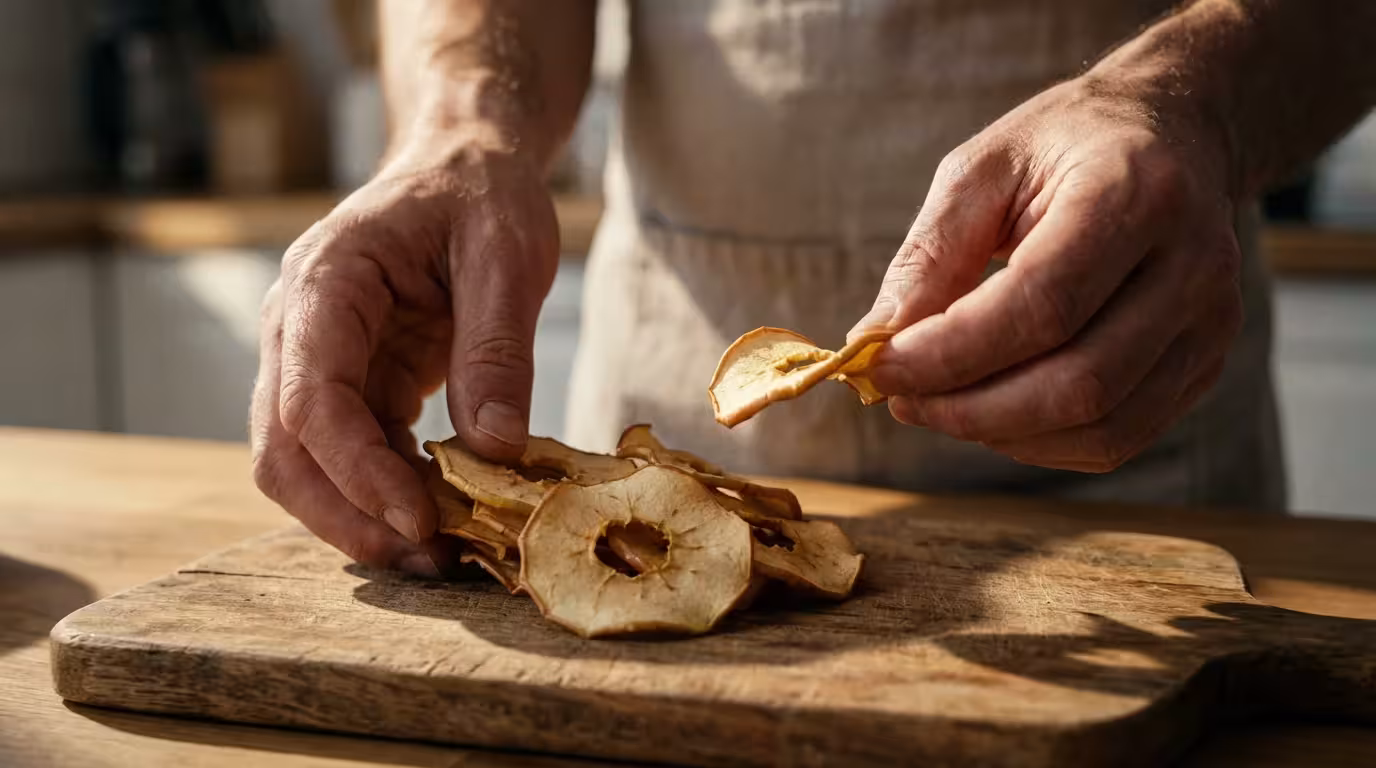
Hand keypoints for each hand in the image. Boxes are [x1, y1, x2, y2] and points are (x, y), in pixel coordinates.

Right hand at [251, 146, 559, 574]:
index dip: (357, 471)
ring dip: (362, 517)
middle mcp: (299, 328)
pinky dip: (385, 494)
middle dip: (347, 515)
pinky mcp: (352, 382)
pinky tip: (441, 516)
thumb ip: (497, 348)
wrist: (464, 164)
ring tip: (440, 555)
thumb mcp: (506, 254)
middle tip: (427, 560)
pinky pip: (350, 454)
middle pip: (284, 450)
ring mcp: (317, 359)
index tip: (420, 519)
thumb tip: (497, 450)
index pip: (311, 399)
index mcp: (325, 283)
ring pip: (306, 465)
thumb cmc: (482, 192)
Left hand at [852, 76, 1241, 471]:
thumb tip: (874, 344)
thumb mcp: (981, 169)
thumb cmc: (1065, 146)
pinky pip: (1119, 438)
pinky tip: (993, 412)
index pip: (1042, 305)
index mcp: (1136, 191)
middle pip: (1078, 382)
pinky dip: (1041, 443)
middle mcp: (1193, 263)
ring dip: (1000, 433)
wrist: (1175, 131)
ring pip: (1101, 426)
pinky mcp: (1207, 362)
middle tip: (902, 397)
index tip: (879, 366)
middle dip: (969, 408)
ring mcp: (1213, 322)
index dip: (950, 353)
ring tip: (939, 401)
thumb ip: (929, 256)